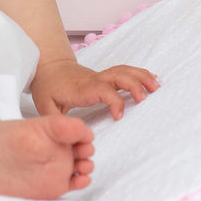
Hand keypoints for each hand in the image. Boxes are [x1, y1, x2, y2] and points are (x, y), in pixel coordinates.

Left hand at [31, 58, 159, 120]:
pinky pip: (123, 72)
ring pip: (122, 71)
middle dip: (133, 85)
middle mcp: (93, 80)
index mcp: (82, 88)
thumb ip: (55, 121)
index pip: (103, 91)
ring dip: (140, 77)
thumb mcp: (44, 105)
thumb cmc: (47, 86)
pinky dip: (138, 74)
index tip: (119, 117)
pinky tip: (151, 78)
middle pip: (117, 76)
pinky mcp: (103, 77)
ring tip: (157, 87)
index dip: (114, 102)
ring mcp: (99, 76)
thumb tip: (68, 134)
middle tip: (146, 99)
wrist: (47, 67)